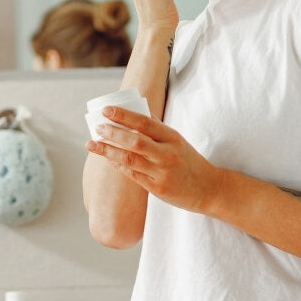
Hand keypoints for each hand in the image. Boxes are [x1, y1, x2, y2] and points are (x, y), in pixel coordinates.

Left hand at [85, 105, 219, 214]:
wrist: (208, 188)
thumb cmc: (189, 161)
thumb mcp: (177, 141)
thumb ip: (157, 129)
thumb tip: (134, 114)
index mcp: (172, 137)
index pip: (144, 123)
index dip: (123, 116)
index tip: (106, 111)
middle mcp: (167, 154)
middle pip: (134, 141)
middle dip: (112, 133)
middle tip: (97, 127)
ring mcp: (162, 172)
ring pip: (129, 160)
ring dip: (108, 151)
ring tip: (92, 144)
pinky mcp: (157, 189)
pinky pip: (132, 175)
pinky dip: (118, 165)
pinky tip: (108, 159)